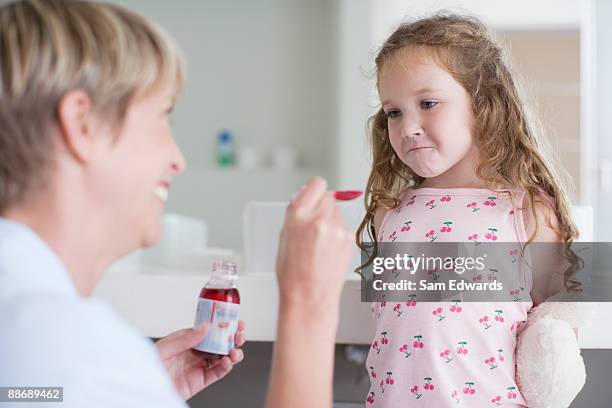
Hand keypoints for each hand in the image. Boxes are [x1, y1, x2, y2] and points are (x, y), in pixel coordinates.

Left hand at [155, 320, 245, 399]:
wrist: (144, 387)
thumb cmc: (148, 366)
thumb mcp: (165, 347)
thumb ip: (186, 338)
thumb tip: (204, 327)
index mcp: (187, 340)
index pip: (209, 330)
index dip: (222, 325)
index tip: (233, 320)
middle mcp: (195, 352)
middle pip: (219, 343)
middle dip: (231, 338)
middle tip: (238, 334)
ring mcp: (198, 366)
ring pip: (222, 357)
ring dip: (232, 352)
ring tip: (234, 351)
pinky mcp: (200, 381)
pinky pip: (217, 373)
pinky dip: (225, 367)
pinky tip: (227, 362)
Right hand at [276, 177, 353, 311]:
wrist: (309, 298)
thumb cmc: (292, 273)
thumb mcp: (284, 237)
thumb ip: (296, 214)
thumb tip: (305, 198)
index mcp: (297, 215)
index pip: (316, 184)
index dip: (314, 191)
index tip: (313, 196)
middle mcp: (319, 218)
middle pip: (328, 196)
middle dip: (322, 206)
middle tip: (314, 224)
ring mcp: (336, 229)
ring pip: (337, 211)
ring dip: (330, 219)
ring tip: (320, 242)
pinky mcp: (348, 239)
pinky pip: (343, 227)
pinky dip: (337, 234)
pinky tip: (328, 250)